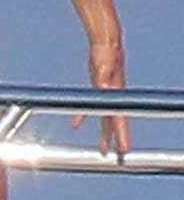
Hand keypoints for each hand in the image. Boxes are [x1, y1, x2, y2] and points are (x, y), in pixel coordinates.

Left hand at [71, 38, 129, 155]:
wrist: (106, 41)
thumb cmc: (106, 53)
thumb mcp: (104, 66)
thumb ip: (104, 78)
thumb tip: (105, 88)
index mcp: (115, 94)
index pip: (119, 119)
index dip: (121, 135)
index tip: (123, 150)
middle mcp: (113, 96)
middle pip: (114, 124)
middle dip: (116, 141)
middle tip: (116, 158)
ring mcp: (107, 94)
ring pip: (106, 119)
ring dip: (104, 134)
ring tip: (103, 149)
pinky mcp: (98, 89)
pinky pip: (92, 107)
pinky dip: (84, 117)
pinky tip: (76, 125)